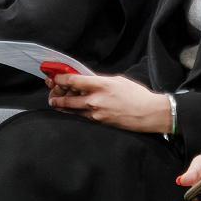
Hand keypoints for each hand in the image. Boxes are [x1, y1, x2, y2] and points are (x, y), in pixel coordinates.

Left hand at [45, 71, 170, 132]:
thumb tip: (86, 81)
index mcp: (100, 85)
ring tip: (54, 102)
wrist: (148, 113)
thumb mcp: (117, 80)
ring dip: (60, 105)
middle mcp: (95, 99)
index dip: (60, 79)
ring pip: (71, 109)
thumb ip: (99, 80)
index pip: (73, 81)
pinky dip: (71, 113)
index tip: (54, 78)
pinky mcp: (98, 123)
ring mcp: (96, 113)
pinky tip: (67, 110)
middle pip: (68, 98)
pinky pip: (80, 117)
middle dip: (56, 94)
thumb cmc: (136, 95)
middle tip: (51, 91)